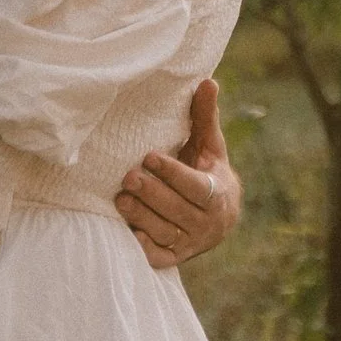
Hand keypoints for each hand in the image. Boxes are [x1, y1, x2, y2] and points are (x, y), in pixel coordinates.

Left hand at [116, 77, 242, 271]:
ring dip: (142, 216)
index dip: (173, 173)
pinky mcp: (175, 259)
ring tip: (121, 199)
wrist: (218, 219)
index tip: (149, 156)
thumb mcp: (209, 146)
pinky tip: (127, 231)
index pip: (196, 186)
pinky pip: (157, 256)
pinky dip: (143, 247)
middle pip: (177, 210)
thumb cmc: (208, 171)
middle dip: (152, 193)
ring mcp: (191, 243)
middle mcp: (208, 223)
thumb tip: (208, 81)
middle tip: (128, 177)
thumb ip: (205, 117)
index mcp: (219, 193)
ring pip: (165, 232)